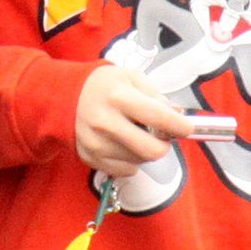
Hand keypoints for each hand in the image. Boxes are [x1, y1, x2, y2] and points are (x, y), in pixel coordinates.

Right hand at [74, 64, 191, 179]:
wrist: (64, 96)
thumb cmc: (103, 85)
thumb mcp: (132, 78)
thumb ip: (157, 97)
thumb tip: (177, 117)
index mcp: (119, 97)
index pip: (161, 119)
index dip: (181, 126)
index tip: (186, 128)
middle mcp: (105, 122)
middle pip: (152, 150)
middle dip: (164, 145)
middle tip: (161, 135)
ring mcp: (95, 143)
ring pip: (139, 162)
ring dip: (144, 151)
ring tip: (135, 135)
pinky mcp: (89, 157)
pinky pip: (124, 170)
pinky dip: (130, 161)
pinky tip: (123, 145)